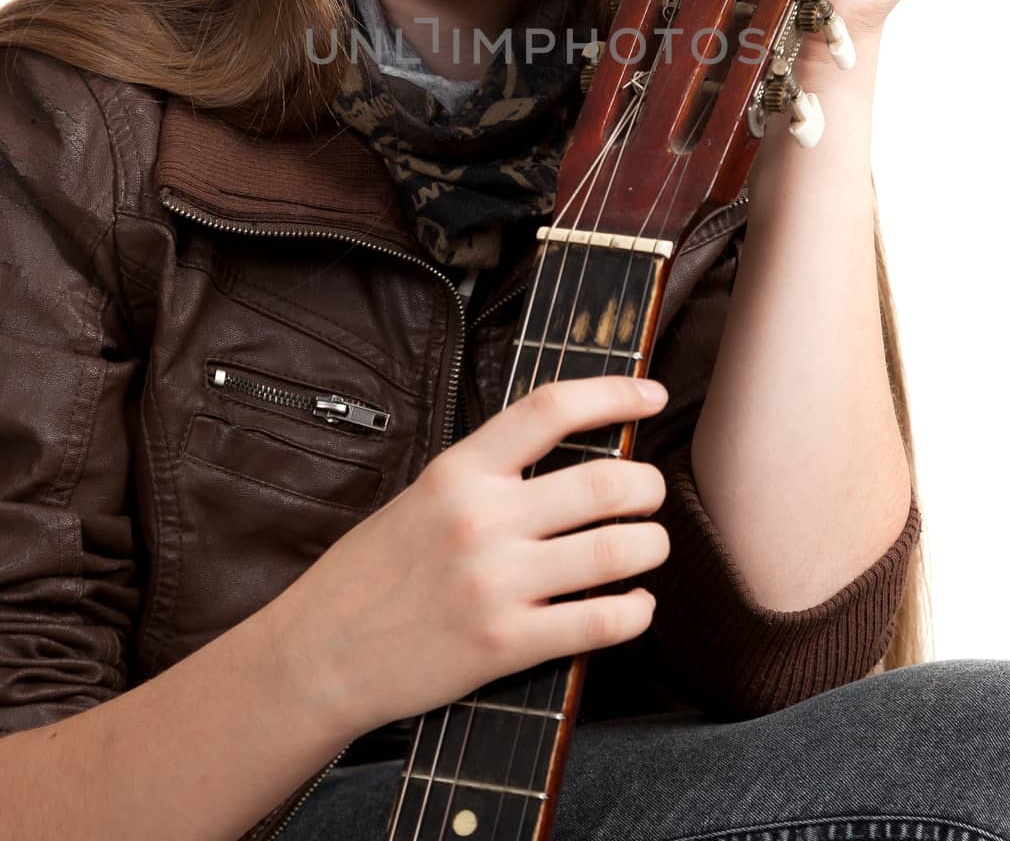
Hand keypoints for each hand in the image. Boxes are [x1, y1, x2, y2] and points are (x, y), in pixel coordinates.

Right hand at [273, 376, 669, 743]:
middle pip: (604, 483)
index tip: (649, 396)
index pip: (551, 410)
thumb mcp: (424, 496)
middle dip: (648, 487)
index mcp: (460, 471)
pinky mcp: (506, 644)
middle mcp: (482, 519)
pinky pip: (600, 622)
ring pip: (615, 552)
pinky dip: (636, 612)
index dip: (613, 394)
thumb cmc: (374, 572)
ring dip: (651, 546)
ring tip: (650, 546)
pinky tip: (636, 605)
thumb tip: (566, 453)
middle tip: (651, 493)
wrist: (321, 652)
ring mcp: (496, 582)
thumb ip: (489, 474)